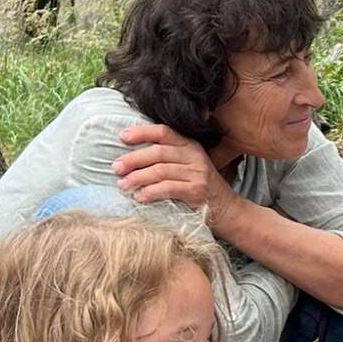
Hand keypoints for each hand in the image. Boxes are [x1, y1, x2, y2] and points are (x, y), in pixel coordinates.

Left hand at [114, 123, 235, 221]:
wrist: (227, 209)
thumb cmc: (199, 188)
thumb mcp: (187, 166)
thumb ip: (166, 158)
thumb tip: (129, 158)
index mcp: (190, 146)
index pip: (164, 132)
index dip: (142, 132)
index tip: (122, 137)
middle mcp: (195, 156)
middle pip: (158, 153)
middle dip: (133, 159)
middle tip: (115, 168)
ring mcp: (197, 174)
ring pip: (161, 171)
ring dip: (138, 178)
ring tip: (123, 185)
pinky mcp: (196, 191)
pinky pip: (168, 188)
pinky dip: (151, 192)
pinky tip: (139, 196)